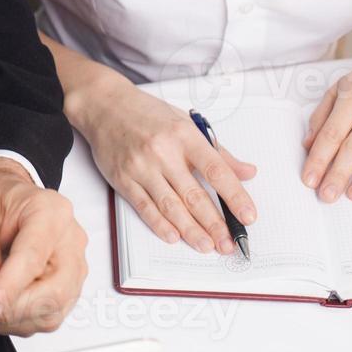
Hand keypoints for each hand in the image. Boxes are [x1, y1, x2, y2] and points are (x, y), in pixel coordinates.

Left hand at [0, 159, 84, 335]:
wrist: (6, 195)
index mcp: (49, 211)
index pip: (32, 259)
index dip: (8, 290)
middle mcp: (70, 239)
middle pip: (54, 291)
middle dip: (13, 309)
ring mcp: (74, 264)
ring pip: (54, 309)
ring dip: (16, 318)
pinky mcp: (69, 284)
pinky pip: (52, 314)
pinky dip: (23, 320)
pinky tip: (2, 307)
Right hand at [76, 82, 256, 253]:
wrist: (104, 105)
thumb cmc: (147, 113)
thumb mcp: (186, 123)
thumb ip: (218, 151)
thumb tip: (248, 173)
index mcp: (184, 135)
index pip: (216, 170)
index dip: (234, 196)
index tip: (248, 216)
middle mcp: (162, 151)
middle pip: (193, 195)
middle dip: (214, 224)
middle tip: (228, 243)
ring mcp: (140, 166)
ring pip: (170, 206)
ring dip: (191, 230)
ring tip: (207, 245)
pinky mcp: (122, 178)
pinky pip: (144, 206)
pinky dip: (160, 224)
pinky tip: (174, 236)